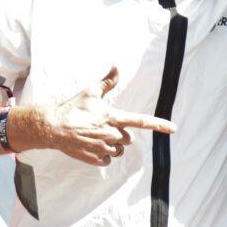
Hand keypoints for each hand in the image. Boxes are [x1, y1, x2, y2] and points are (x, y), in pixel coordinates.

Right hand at [40, 66, 176, 165]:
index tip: (173, 129)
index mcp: (114, 118)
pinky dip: (103, 156)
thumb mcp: (91, 93)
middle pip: (128, 139)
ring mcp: (104, 148)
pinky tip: (92, 147)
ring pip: (119, 151)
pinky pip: (108, 161)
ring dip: (113, 146)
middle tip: (104, 128)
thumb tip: (117, 66)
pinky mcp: (95, 158)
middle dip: (121, 134)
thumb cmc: (73, 108)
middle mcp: (112, 134)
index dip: (159, 124)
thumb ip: (108, 82)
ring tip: (96, 137)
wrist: (53, 127)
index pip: (142, 121)